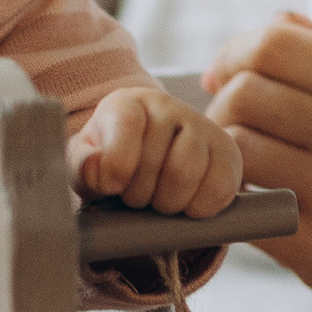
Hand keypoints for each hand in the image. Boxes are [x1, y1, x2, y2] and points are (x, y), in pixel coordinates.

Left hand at [68, 83, 242, 216]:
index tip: (111, 187)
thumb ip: (83, 167)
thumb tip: (100, 172)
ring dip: (167, 202)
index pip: (126, 125)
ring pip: (186, 173)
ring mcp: (202, 126)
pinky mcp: (228, 152)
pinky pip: (218, 188)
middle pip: (155, 161)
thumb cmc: (110, 164)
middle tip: (134, 196)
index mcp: (127, 103)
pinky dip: (197, 208)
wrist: (144, 166)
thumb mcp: (85, 166)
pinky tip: (185, 204)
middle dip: (139, 194)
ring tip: (157, 200)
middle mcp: (167, 106)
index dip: (117, 165)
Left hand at [202, 14, 311, 311]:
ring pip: (235, 149)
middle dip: (221, 106)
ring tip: (237, 170)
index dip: (236, 52)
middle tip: (230, 128)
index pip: (277, 42)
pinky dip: (229, 206)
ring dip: (222, 158)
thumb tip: (281, 19)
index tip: (227, 76)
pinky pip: (242, 212)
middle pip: (244, 93)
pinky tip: (245, 209)